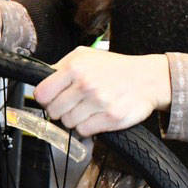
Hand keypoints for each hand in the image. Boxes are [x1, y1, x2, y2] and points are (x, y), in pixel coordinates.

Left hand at [33, 46, 170, 136]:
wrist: (147, 78)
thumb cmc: (114, 67)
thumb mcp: (84, 56)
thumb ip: (60, 66)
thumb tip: (40, 79)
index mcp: (75, 67)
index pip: (42, 93)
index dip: (45, 99)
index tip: (51, 99)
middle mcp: (86, 84)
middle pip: (53, 111)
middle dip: (59, 110)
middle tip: (71, 104)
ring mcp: (99, 102)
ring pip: (68, 123)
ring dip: (74, 119)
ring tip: (87, 109)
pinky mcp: (111, 118)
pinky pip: (84, 131)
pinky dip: (87, 127)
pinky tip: (95, 116)